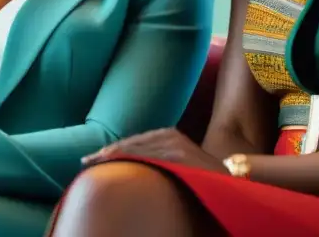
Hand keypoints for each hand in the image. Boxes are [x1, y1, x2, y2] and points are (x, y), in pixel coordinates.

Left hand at [82, 128, 226, 172]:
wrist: (233, 183)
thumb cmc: (203, 178)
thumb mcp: (179, 165)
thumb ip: (161, 160)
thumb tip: (136, 168)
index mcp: (170, 135)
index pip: (134, 141)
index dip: (113, 149)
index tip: (92, 159)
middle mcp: (171, 135)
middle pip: (131, 143)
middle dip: (107, 152)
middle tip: (85, 161)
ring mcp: (176, 144)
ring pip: (136, 148)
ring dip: (113, 155)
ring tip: (93, 163)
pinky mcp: (180, 155)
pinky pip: (149, 156)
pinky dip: (130, 157)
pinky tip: (115, 163)